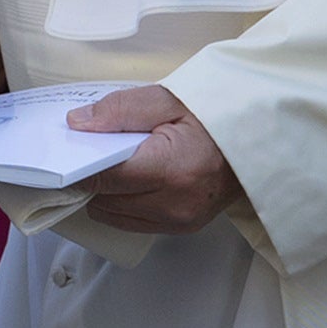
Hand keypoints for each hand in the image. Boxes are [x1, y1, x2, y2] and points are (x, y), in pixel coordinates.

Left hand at [72, 86, 244, 233]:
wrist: (260, 139)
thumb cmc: (217, 116)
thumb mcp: (169, 99)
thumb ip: (120, 110)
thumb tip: (78, 123)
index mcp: (172, 169)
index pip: (104, 177)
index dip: (79, 165)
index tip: (66, 153)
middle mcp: (175, 203)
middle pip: (104, 200)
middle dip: (94, 177)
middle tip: (96, 152)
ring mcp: (180, 220)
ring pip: (113, 215)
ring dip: (108, 193)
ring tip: (119, 165)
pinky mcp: (182, 227)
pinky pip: (132, 222)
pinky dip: (124, 203)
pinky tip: (133, 181)